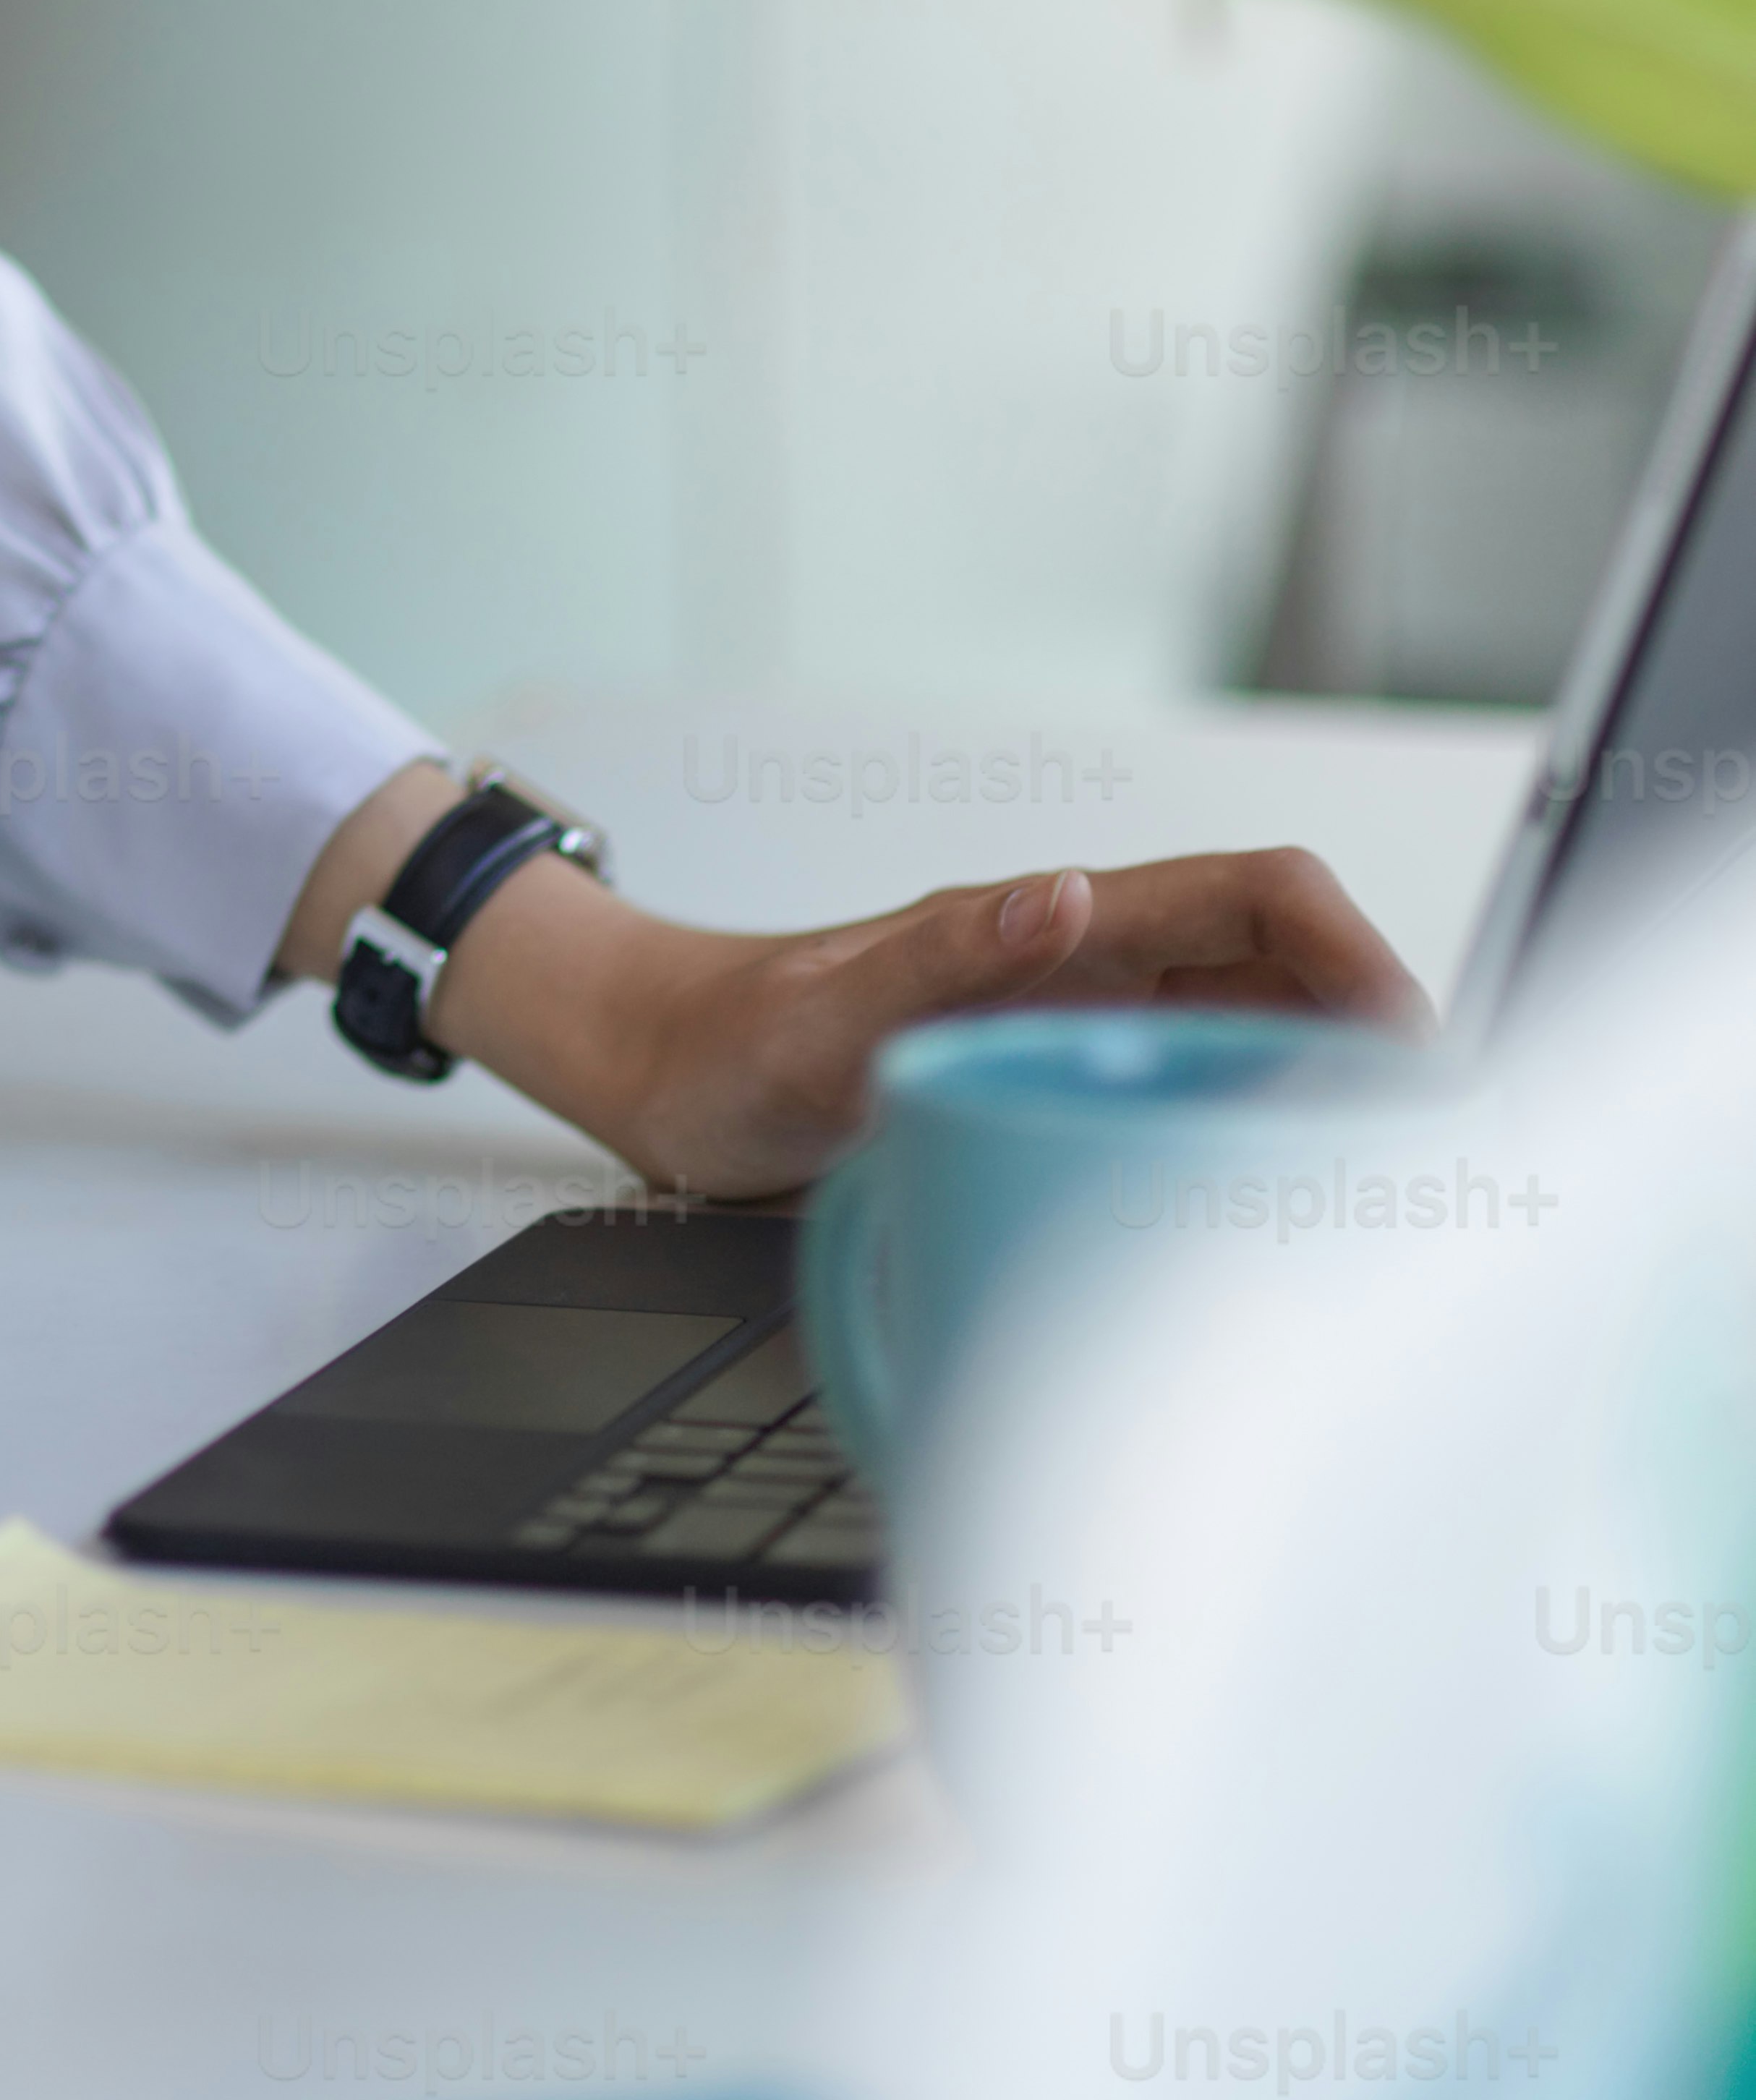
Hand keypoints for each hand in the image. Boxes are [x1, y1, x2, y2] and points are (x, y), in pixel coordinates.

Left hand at [274, 763, 1428, 1196]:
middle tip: (1443, 1140)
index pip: (1256, 895)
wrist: (656, 1070)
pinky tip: (1280, 1204)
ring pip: (1258, 1031)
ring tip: (1395, 1184)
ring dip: (1333, 1085)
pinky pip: (1192, 1093)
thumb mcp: (827, 1013)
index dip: (1356, 949)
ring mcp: (1078, 1023)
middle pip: (1289, 964)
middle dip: (1381, 1028)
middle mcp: (1084, 964)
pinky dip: (1258, 1132)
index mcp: (1051, 927)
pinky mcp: (1055, 1083)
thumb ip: (944, 957)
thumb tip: (1068, 897)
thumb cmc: (730, 1039)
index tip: (1417, 1044)